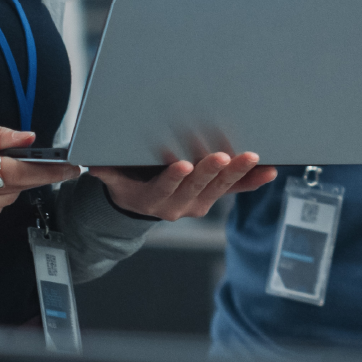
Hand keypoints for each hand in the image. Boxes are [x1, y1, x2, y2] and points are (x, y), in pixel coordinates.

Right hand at [92, 152, 278, 221]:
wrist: (143, 201)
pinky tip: (268, 172)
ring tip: (251, 158)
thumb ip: (107, 171)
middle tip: (222, 156)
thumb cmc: (130, 181)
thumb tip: (93, 164)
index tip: (182, 165)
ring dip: (237, 173)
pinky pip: (236, 190)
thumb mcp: (114, 178)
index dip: (173, 178)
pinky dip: (252, 181)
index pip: (164, 188)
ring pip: (220, 189)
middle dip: (211, 171)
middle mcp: (178, 205)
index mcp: (153, 199)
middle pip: (197, 188)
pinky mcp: (213, 196)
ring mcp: (199, 202)